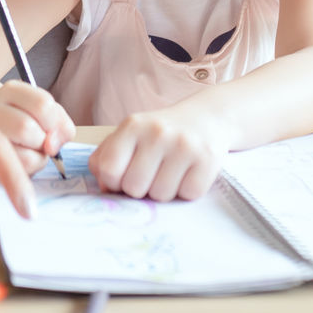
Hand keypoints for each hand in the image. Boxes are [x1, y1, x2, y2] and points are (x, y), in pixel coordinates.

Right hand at [0, 82, 75, 174]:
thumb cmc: (26, 120)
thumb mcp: (48, 114)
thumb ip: (61, 126)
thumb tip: (51, 147)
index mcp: (11, 90)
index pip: (42, 104)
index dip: (54, 123)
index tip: (50, 129)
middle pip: (26, 127)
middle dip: (42, 141)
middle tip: (39, 142)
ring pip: (19, 151)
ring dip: (37, 156)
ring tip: (32, 151)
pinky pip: (14, 168)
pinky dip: (29, 168)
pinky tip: (24, 160)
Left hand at [89, 107, 226, 201]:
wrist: (206, 117)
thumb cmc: (160, 133)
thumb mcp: (129, 136)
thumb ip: (106, 158)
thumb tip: (104, 186)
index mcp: (133, 126)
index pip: (109, 170)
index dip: (112, 182)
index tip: (123, 177)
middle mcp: (158, 133)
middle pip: (134, 187)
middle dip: (140, 189)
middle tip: (151, 175)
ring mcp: (184, 146)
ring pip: (160, 195)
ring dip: (163, 191)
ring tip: (170, 172)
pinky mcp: (208, 160)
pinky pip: (187, 195)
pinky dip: (186, 190)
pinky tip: (188, 173)